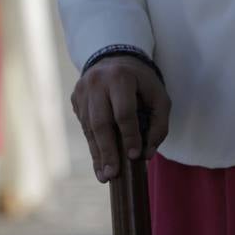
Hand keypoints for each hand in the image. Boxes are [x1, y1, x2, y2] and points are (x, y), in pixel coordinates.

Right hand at [71, 56, 169, 182]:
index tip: (134, 157)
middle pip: (100, 122)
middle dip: (107, 151)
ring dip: (97, 153)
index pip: (124, 112)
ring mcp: (82, 90)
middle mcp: (96, 82)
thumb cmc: (141, 82)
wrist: (114, 58)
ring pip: (89, 127)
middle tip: (113, 174)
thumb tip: (146, 154)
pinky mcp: (75, 98)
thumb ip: (158, 125)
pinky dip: (93, 145)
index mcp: (120, 77)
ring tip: (105, 175)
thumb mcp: (159, 97)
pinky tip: (100, 162)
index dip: (130, 136)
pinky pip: (84, 125)